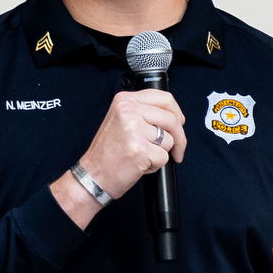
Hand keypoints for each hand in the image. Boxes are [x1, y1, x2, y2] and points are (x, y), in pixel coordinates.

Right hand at [62, 89, 187, 217]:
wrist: (93, 175)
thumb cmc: (108, 152)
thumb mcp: (121, 120)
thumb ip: (144, 112)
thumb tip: (174, 116)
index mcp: (125, 100)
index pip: (164, 98)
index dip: (177, 113)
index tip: (179, 125)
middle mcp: (128, 111)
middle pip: (172, 119)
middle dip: (179, 137)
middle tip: (176, 149)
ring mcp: (134, 130)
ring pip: (169, 139)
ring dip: (162, 152)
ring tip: (143, 156)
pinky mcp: (140, 149)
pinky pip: (164, 157)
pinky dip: (156, 165)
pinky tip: (140, 165)